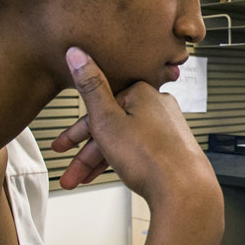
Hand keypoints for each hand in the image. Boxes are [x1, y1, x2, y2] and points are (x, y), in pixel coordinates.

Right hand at [52, 47, 222, 244]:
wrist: (183, 190)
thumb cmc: (150, 157)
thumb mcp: (107, 120)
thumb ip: (90, 87)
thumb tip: (78, 53)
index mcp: (142, 92)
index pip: (99, 106)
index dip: (77, 131)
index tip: (62, 145)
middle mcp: (157, 105)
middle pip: (111, 126)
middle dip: (86, 153)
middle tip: (69, 171)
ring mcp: (167, 126)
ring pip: (124, 140)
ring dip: (100, 161)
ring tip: (82, 180)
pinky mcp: (172, 145)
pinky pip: (140, 149)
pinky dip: (122, 160)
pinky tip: (113, 172)